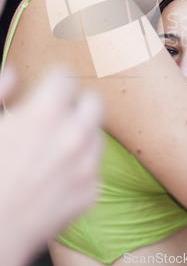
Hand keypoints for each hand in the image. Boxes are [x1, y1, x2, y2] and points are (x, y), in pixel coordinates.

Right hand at [0, 67, 102, 265]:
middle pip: (93, 101)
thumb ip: (0, 91)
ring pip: (97, 134)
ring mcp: (87, 166)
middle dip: (76, 103)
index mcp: (46, 114)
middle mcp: (75, 136)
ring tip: (56, 147)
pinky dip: (80, 167)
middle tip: (58, 114)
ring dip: (82, 134)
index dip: (52, 80)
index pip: (65, 76)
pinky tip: (58, 175)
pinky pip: (94, 167)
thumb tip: (14, 73)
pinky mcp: (92, 192)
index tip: (48, 86)